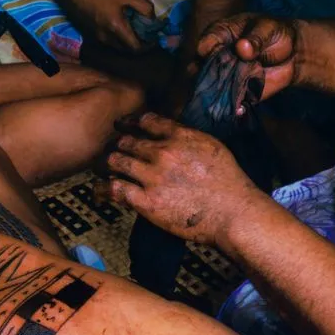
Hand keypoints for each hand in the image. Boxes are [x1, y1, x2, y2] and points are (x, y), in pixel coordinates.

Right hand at [60, 0, 154, 52]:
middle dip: (137, 46)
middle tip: (144, 36)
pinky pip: (107, 42)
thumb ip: (143, 7)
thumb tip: (153, 18)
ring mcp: (97, 38)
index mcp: (117, 30)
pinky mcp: (90, 35)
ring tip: (132, 31)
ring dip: (126, 43)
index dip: (147, 47)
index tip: (153, 40)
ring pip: (116, 47)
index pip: (136, 49)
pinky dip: (116, 40)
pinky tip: (118, 28)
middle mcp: (107, 39)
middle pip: (126, 51)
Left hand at [107, 112, 267, 248]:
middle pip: (127, 141)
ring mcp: (152, 177)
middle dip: (118, 144)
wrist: (233, 214)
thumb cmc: (230, 184)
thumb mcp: (213, 148)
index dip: (133, 122)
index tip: (125, 126)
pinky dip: (104, 188)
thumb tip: (175, 135)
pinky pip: (114, 189)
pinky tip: (101, 190)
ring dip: (108, 164)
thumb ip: (190, 138)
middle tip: (113, 150)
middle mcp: (163, 152)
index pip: (147, 120)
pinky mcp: (146, 202)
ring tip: (103, 169)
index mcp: (180, 136)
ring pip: (116, 161)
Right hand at [198, 13, 301, 101]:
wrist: (292, 54)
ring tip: (226, 97)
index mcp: (220, 35)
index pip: (205, 44)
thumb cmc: (275, 34)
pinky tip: (238, 110)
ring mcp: (225, 77)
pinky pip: (229, 102)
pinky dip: (232, 107)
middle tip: (218, 80)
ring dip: (217, 96)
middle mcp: (217, 57)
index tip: (212, 54)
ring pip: (212, 89)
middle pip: (202, 69)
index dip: (206, 50)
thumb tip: (242, 48)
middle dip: (208, 77)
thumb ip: (255, 39)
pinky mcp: (235, 92)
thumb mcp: (268, 29)